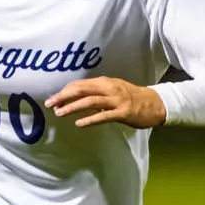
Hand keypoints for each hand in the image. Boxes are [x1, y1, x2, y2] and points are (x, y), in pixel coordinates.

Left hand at [45, 76, 166, 128]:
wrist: (156, 103)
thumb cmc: (133, 98)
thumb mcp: (114, 90)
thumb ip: (97, 92)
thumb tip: (78, 97)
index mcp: (106, 82)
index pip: (81, 84)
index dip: (65, 91)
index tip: (53, 99)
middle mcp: (109, 88)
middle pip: (82, 90)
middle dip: (63, 96)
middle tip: (49, 104)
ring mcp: (116, 100)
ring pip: (90, 101)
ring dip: (73, 107)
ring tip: (59, 113)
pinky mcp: (123, 112)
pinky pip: (103, 115)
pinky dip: (90, 119)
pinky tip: (79, 123)